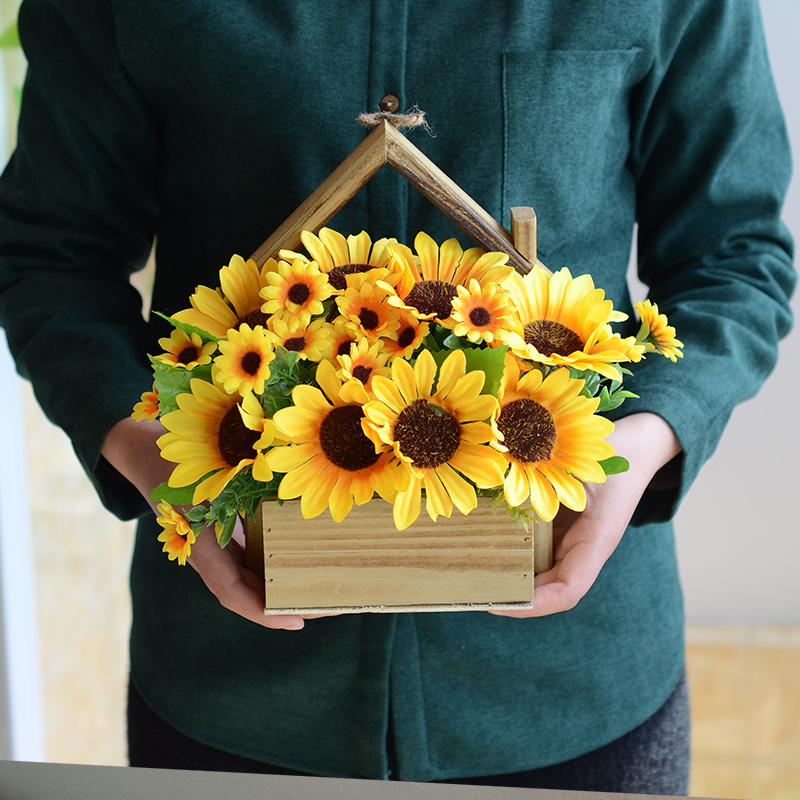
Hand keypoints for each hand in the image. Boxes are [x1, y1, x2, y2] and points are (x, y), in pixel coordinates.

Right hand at [101, 417, 325, 629]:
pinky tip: (302, 567)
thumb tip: (287, 485)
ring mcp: (216, 549)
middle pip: (249, 594)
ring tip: (323, 592)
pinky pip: (250, 561)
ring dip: (283, 590)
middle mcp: (209, 555)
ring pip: (251, 581)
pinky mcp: (222, 539)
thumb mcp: (207, 470)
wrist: (147, 455)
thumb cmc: (177, 462)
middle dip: (287, 605)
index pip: (232, 593)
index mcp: (200, 546)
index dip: (263, 612)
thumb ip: (240, 480)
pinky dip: (275, 569)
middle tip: (329, 606)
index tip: (297, 621)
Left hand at [490, 412, 680, 618]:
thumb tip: (504, 479)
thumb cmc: (617, 454)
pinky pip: (537, 550)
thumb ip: (549, 476)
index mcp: (597, 540)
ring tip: (473, 577)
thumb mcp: (584, 463)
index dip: (534, 604)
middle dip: (514, 597)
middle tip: (473, 593)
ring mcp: (574, 541)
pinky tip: (485, 546)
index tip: (499, 604)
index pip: (568, 590)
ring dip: (511, 578)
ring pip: (541, 573)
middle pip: (550, 589)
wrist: (639, 446)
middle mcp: (585, 548)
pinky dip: (513, 554)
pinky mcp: (563, 529)